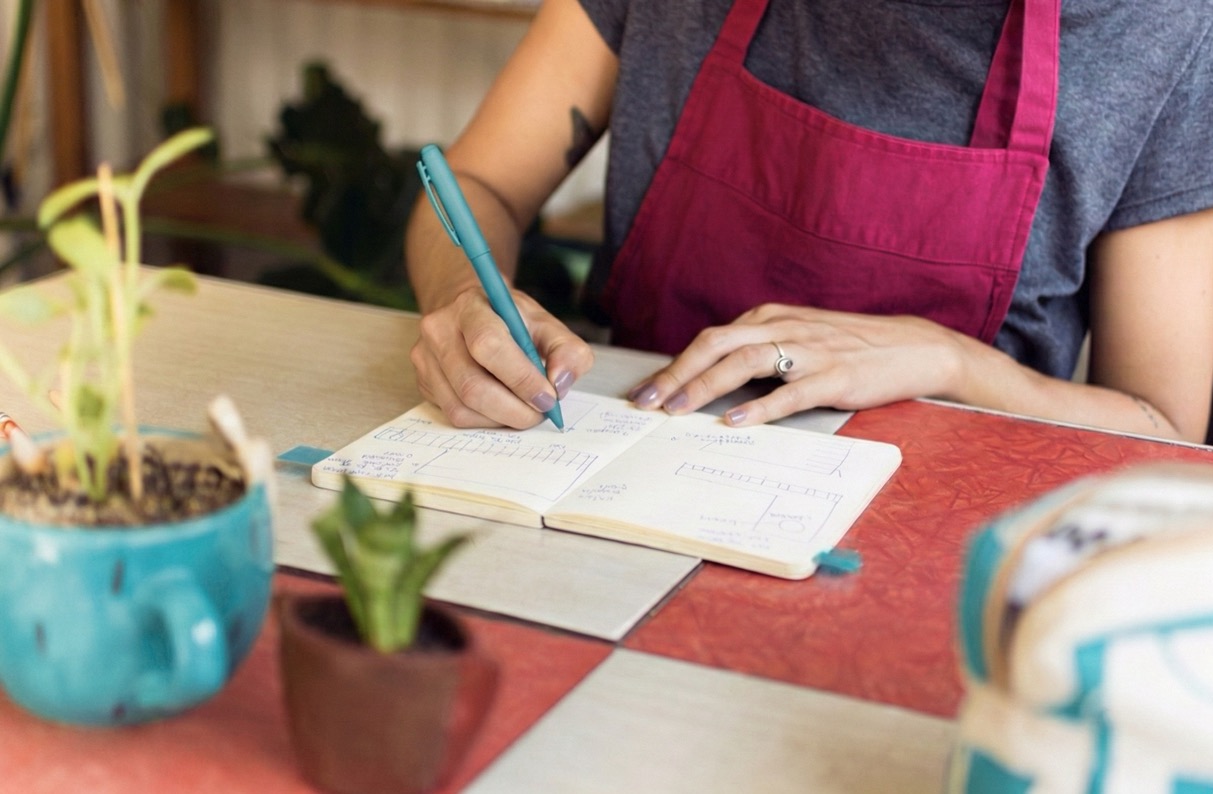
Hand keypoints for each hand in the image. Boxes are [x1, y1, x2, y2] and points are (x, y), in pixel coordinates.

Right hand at [411, 286, 594, 427]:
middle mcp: (439, 330)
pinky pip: (454, 415)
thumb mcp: (547, 325)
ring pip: (462, 407)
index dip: (521, 378)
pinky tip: (501, 408)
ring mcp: (425, 358)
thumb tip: (559, 384)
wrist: (471, 314)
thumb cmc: (511, 321)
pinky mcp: (423, 382)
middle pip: (472, 385)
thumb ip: (567, 351)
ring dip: (501, 419)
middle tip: (540, 413)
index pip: (488, 345)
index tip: (548, 397)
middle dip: (514, 409)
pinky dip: (485, 420)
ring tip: (524, 410)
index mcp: (471, 306)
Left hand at [627, 303, 965, 424]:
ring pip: (745, 362)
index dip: (674, 366)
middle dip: (676, 374)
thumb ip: (756, 351)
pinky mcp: (834, 376)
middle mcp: (783, 328)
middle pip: (716, 345)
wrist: (912, 346)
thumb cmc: (847, 346)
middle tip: (647, 403)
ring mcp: (809, 351)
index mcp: (768, 318)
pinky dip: (759, 407)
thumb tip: (709, 380)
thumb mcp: (795, 338)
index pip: (709, 340)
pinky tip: (735, 421)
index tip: (645, 393)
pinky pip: (790, 391)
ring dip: (706, 387)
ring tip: (679, 410)